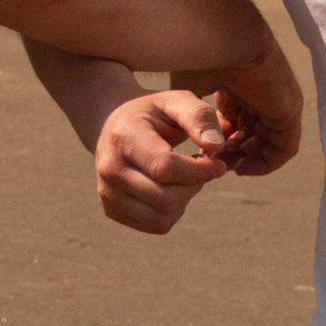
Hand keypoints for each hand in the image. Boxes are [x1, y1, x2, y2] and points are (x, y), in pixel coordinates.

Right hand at [93, 89, 238, 233]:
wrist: (111, 124)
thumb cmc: (151, 112)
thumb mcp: (175, 100)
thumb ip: (199, 116)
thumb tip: (216, 146)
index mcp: (123, 138)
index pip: (165, 168)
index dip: (200, 171)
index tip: (218, 163)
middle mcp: (109, 169)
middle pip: (166, 199)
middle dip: (195, 185)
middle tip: (201, 168)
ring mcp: (107, 192)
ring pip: (163, 217)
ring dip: (185, 200)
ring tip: (185, 177)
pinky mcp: (111, 209)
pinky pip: (156, 225)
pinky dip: (173, 211)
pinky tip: (171, 188)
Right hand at [176, 35, 304, 177]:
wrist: (225, 37)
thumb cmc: (204, 55)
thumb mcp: (189, 89)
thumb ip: (190, 111)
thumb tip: (180, 130)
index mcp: (240, 88)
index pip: (235, 125)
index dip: (219, 143)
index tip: (202, 154)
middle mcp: (261, 97)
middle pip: (252, 138)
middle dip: (232, 155)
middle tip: (213, 165)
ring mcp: (277, 104)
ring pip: (268, 146)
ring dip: (247, 162)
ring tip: (225, 168)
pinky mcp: (289, 111)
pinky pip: (284, 149)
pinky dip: (265, 163)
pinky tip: (242, 166)